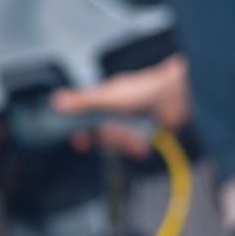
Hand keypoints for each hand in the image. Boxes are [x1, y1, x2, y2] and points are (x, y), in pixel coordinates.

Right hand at [50, 54, 190, 157]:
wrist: (179, 94)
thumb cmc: (143, 88)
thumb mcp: (107, 96)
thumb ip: (81, 101)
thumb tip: (55, 101)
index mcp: (105, 100)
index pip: (87, 119)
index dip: (81, 132)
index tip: (79, 142)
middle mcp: (118, 113)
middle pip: (103, 135)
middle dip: (108, 137)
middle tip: (113, 134)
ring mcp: (133, 124)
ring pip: (119, 143)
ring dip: (124, 141)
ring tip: (133, 135)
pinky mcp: (148, 134)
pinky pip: (135, 147)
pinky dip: (137, 145)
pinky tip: (142, 140)